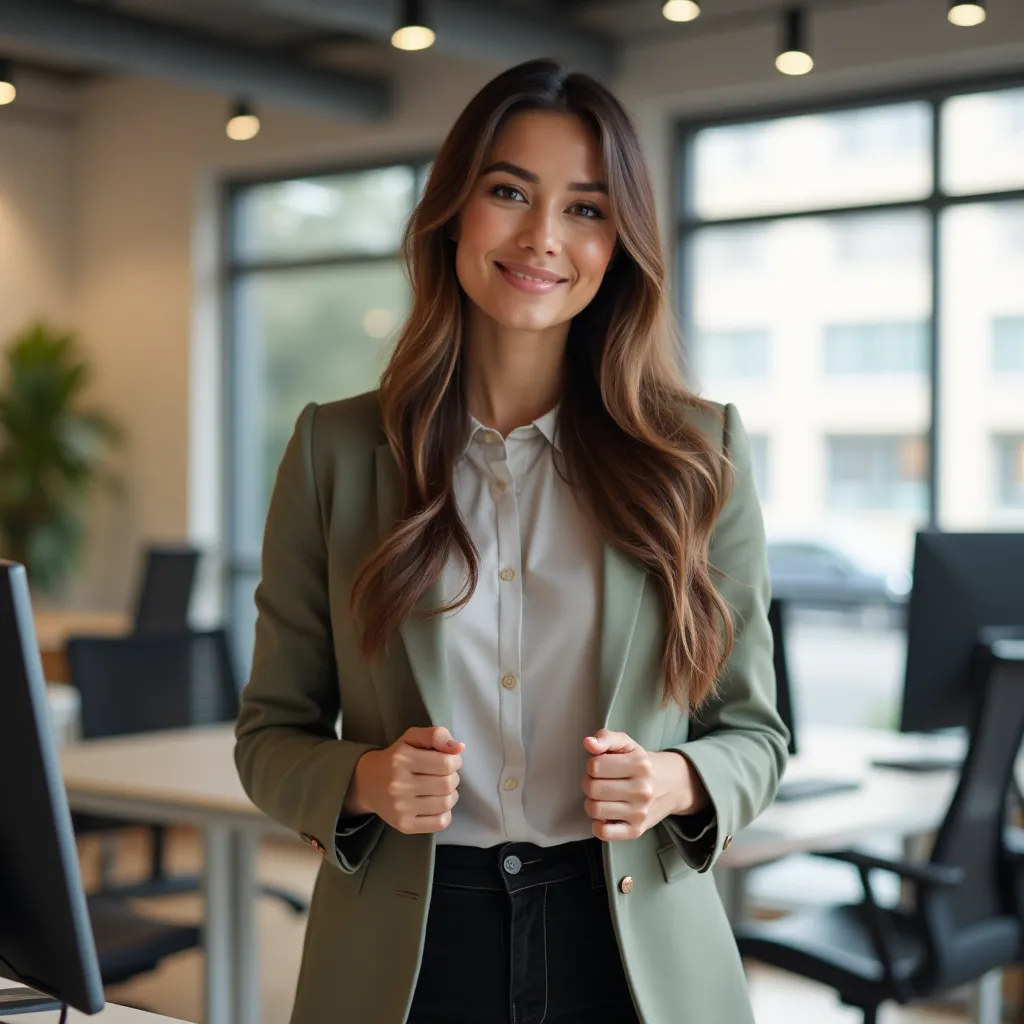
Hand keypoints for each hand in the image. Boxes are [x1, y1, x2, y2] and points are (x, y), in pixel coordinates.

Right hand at [345, 726, 463, 834]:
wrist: (366, 783)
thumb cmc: (395, 757)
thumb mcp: (412, 737)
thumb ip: (436, 735)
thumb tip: (459, 748)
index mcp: (402, 759)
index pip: (446, 763)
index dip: (455, 760)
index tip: (450, 760)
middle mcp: (399, 785)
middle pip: (447, 784)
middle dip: (453, 777)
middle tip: (445, 775)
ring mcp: (401, 808)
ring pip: (446, 803)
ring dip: (451, 795)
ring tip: (442, 789)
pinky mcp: (404, 825)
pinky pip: (440, 823)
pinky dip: (445, 813)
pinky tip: (437, 804)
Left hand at [582, 729, 703, 840]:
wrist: (670, 785)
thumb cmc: (640, 764)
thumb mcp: (627, 744)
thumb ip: (606, 738)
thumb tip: (588, 743)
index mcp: (640, 765)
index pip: (594, 766)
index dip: (592, 766)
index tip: (600, 767)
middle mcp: (642, 790)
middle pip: (592, 788)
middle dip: (589, 783)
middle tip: (599, 782)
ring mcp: (640, 812)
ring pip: (595, 809)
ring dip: (592, 802)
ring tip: (602, 797)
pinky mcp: (636, 830)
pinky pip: (605, 833)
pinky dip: (598, 825)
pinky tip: (604, 815)